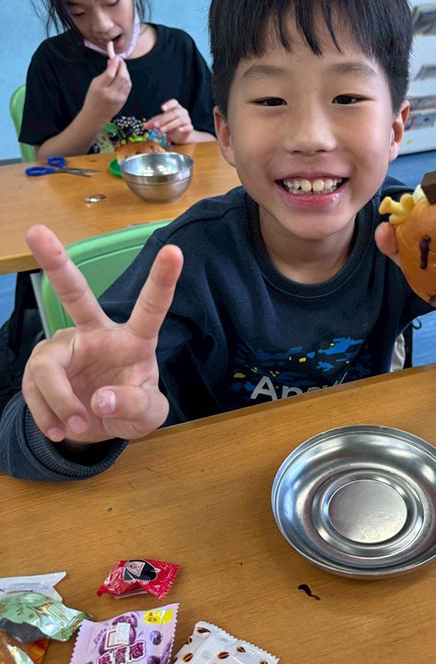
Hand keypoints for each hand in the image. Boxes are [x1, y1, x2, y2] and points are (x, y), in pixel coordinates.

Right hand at [22, 225, 182, 446]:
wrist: (100, 428)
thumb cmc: (133, 408)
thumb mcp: (149, 416)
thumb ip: (134, 406)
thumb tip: (100, 401)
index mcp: (134, 339)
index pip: (151, 307)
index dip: (163, 279)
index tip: (175, 251)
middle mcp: (97, 333)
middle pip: (75, 295)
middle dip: (55, 263)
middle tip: (36, 233)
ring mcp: (65, 347)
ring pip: (48, 368)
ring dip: (60, 403)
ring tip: (76, 427)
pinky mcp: (42, 365)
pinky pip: (33, 388)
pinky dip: (46, 416)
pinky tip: (60, 430)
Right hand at [83, 51, 131, 123]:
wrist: (96, 115)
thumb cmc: (93, 98)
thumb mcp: (94, 84)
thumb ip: (104, 73)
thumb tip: (112, 62)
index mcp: (100, 89)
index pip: (110, 74)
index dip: (114, 64)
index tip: (115, 58)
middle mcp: (111, 94)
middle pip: (121, 77)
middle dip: (122, 66)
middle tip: (120, 61)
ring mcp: (119, 98)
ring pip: (127, 81)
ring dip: (126, 72)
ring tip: (121, 67)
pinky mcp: (123, 100)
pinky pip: (128, 87)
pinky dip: (127, 79)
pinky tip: (123, 76)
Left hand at [144, 100, 194, 143]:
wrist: (182, 136)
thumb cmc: (172, 126)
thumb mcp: (161, 123)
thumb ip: (153, 123)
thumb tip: (144, 126)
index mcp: (176, 108)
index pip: (174, 102)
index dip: (169, 104)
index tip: (162, 109)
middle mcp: (182, 112)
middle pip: (174, 113)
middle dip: (164, 119)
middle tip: (156, 125)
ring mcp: (187, 120)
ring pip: (180, 120)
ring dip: (170, 125)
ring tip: (162, 130)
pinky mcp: (190, 128)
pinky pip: (189, 127)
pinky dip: (184, 128)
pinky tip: (179, 130)